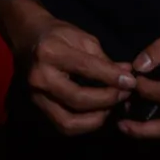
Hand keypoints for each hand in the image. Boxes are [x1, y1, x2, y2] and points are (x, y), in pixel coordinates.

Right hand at [22, 16, 136, 136]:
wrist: (28, 38)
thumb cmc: (58, 34)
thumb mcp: (82, 38)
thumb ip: (103, 59)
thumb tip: (127, 75)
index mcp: (50, 53)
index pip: (85, 69)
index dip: (111, 77)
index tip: (131, 81)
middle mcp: (40, 77)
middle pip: (78, 99)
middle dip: (106, 100)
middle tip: (124, 94)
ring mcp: (36, 96)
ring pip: (69, 121)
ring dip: (96, 119)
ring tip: (112, 107)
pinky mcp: (38, 108)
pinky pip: (63, 125)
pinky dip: (84, 124)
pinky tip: (98, 114)